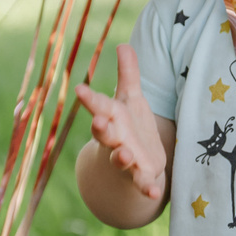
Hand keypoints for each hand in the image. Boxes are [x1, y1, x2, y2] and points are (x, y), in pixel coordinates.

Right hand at [76, 46, 168, 203]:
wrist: (130, 163)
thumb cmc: (127, 125)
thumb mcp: (130, 98)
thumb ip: (128, 74)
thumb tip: (123, 44)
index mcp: (111, 117)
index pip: (98, 106)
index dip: (90, 99)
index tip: (80, 89)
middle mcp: (114, 139)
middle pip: (105, 134)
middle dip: (101, 129)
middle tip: (98, 122)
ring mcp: (125, 159)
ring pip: (119, 159)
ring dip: (121, 157)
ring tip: (124, 154)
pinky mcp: (140, 175)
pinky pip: (141, 183)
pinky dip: (147, 187)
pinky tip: (154, 191)